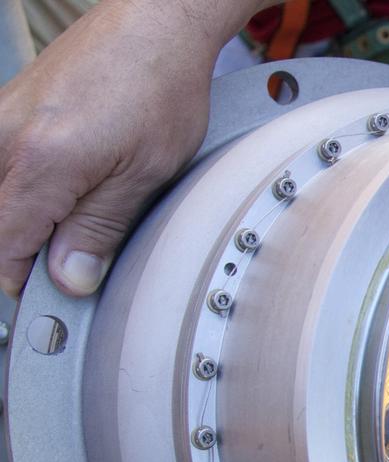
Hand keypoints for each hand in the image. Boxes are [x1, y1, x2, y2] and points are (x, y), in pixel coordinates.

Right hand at [0, 0, 263, 297]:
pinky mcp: (2, 112)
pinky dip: (24, 191)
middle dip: (29, 253)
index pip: (3, 249)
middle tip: (76, 257)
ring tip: (76, 214)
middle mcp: (3, 140)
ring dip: (28, 221)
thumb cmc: (158, 89)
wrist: (152, 27)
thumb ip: (100, 230)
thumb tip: (69, 279)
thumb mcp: (145, 174)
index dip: (29, 282)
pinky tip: (63, 188)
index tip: (59, 292)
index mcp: (38, 164)